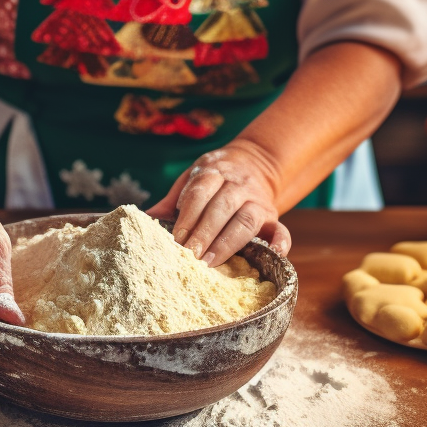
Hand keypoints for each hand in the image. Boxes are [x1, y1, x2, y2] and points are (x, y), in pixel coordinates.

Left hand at [146, 140, 291, 265]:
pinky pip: (281, 230)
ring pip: (245, 221)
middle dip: (203, 234)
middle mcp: (238, 185)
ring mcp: (257, 202)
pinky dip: (281, 243)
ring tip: (209, 262)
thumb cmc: (213, 179)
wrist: (253, 163)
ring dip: (227, 243)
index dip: (187, 216)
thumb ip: (172, 199)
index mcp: (214, 172)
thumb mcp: (191, 179)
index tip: (175, 239)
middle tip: (188, 256)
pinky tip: (275, 255)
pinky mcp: (273, 217)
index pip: (200, 193)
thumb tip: (144, 218)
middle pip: (221, 208)